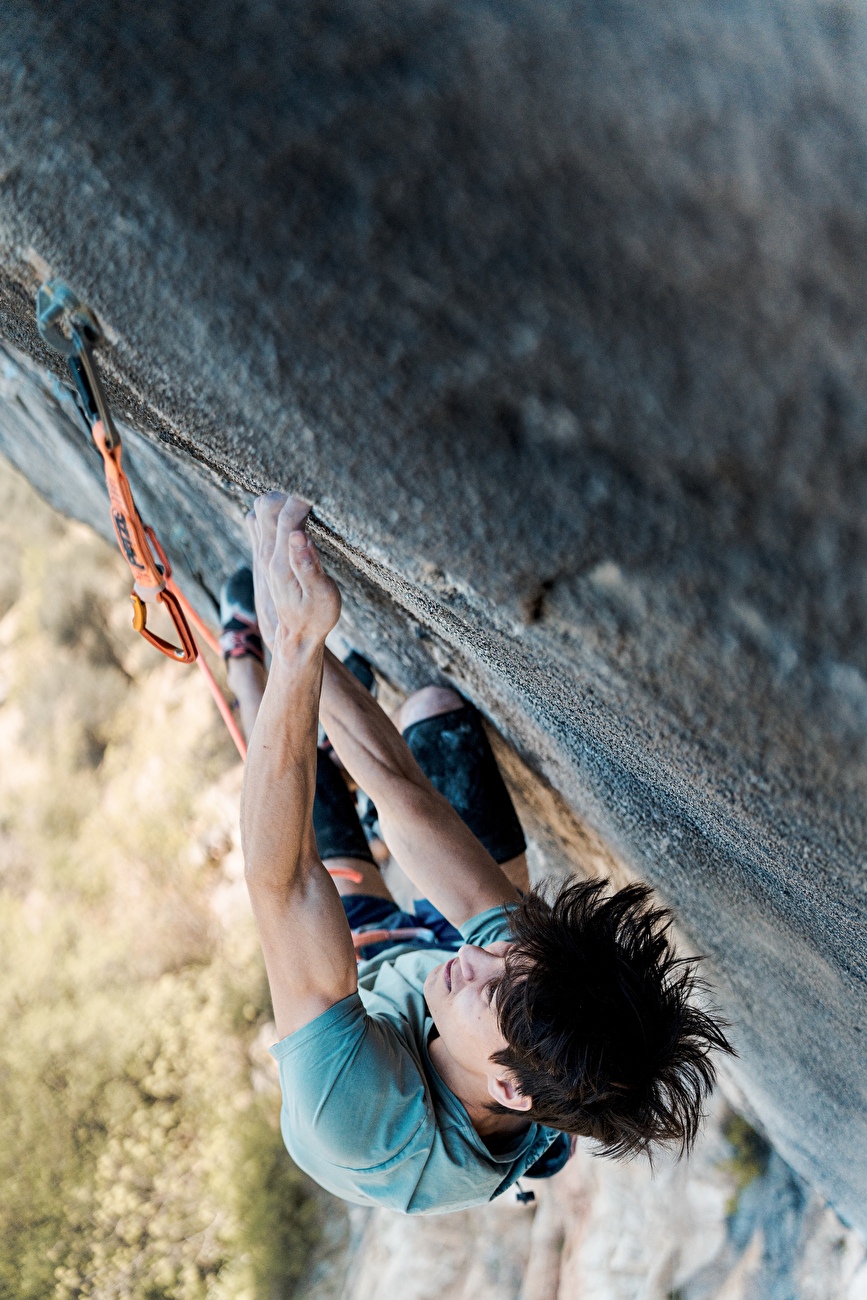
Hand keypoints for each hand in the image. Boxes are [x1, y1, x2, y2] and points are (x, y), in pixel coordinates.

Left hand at [247, 493, 340, 650]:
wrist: (296, 636)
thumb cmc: (316, 617)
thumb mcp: (322, 597)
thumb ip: (308, 566)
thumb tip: (299, 535)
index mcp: (281, 562)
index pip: (288, 516)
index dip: (305, 498)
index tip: (324, 492)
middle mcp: (266, 554)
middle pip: (267, 506)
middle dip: (291, 494)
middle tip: (314, 498)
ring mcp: (261, 553)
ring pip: (258, 510)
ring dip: (280, 501)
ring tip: (303, 505)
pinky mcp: (262, 554)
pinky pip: (258, 520)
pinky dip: (272, 510)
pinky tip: (292, 517)